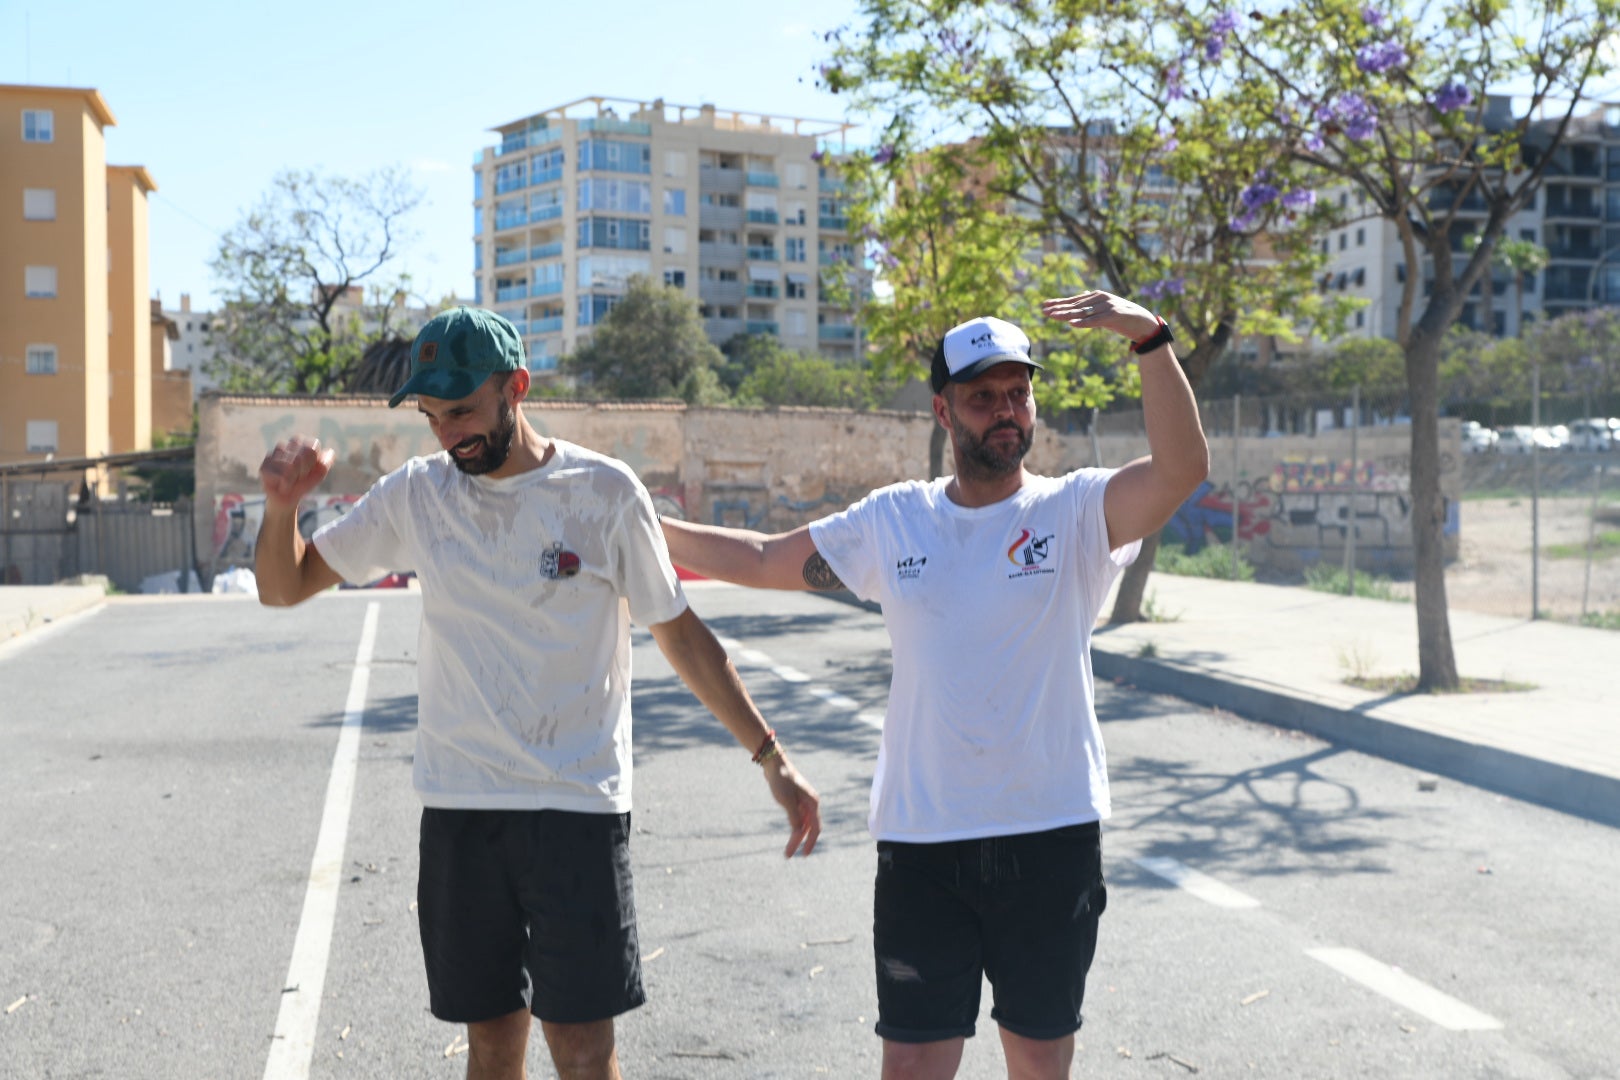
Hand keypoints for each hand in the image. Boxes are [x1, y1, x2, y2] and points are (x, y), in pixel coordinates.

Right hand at [259, 436, 334, 511]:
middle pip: (301, 457)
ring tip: (289, 480)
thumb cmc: (304, 482)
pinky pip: (280, 476)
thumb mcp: (319, 473)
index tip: (309, 470)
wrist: (288, 498)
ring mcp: (273, 454)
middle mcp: (286, 444)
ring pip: (290, 467)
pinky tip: (280, 484)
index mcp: (301, 442)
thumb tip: (330, 452)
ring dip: (293, 479)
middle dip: (303, 472)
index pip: (311, 448)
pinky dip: (284, 484)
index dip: (312, 463)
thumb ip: (325, 462)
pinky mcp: (264, 466)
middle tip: (299, 476)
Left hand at [763, 754, 820, 857]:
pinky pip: (797, 818)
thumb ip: (794, 818)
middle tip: (788, 855)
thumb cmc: (781, 780)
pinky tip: (790, 834)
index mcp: (813, 803)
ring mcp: (803, 802)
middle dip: (800, 842)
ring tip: (787, 850)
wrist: (774, 764)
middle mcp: (810, 803)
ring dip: (796, 837)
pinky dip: (794, 828)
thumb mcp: (787, 801)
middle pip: (808, 828)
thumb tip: (798, 833)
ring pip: (803, 824)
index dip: (810, 842)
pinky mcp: (795, 800)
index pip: (815, 828)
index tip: (803, 855)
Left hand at [1042, 291, 1159, 343]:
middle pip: (1076, 305)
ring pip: (1083, 312)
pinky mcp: (1114, 315)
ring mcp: (1108, 306)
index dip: (1059, 303)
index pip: (1074, 300)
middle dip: (1059, 308)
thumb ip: (1094, 302)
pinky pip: (1096, 320)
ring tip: (1053, 317)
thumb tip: (1084, 293)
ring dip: (1067, 315)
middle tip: (1043, 311)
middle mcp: (1101, 298)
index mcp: (1097, 296)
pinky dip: (1084, 322)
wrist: (1144, 322)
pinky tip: (1073, 324)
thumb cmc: (1123, 316)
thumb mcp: (1106, 308)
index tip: (1045, 306)